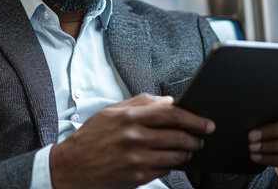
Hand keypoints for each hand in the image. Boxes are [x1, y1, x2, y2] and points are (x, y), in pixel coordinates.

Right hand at [49, 93, 214, 188]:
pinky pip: (163, 170)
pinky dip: (170, 165)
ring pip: (174, 155)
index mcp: (130, 118)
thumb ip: (141, 103)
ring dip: (187, 152)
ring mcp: (136, 159)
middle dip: (195, 137)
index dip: (194, 118)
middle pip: (177, 136)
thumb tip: (169, 101)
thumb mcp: (112, 112)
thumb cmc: (92, 136)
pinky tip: (169, 160)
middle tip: (202, 137)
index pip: (171, 115)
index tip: (206, 122)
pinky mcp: (136, 177)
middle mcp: (134, 138)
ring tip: (189, 148)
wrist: (72, 166)